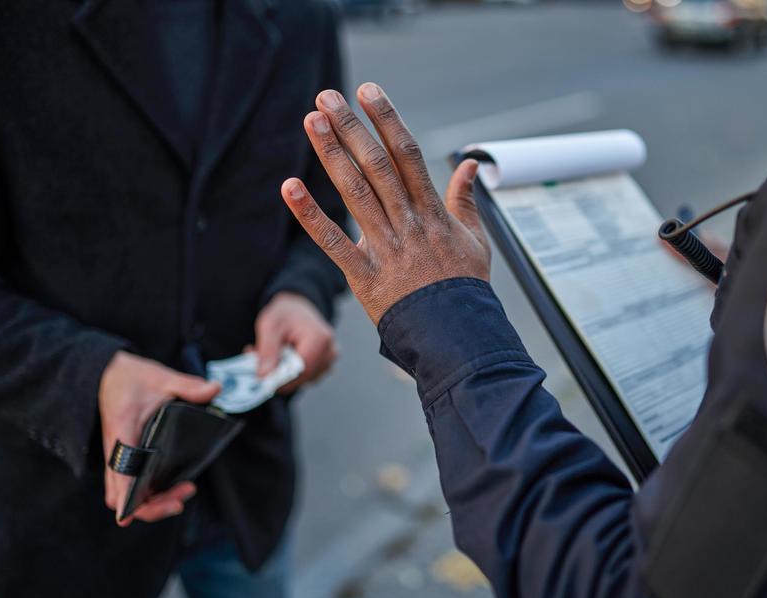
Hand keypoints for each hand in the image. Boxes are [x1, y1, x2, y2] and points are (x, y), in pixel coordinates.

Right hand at [98, 351, 220, 525]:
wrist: (107, 374)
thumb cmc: (131, 378)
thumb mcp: (161, 376)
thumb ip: (188, 386)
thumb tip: (215, 389)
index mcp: (121, 430)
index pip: (120, 466)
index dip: (124, 492)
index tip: (128, 515)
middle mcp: (116, 450)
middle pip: (120, 494)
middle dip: (148, 506)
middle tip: (181, 499)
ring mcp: (119, 457)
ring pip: (125, 494)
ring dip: (151, 502)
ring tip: (185, 492)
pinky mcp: (126, 459)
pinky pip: (132, 485)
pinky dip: (150, 494)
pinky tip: (175, 486)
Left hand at [255, 292, 336, 391]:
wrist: (299, 308)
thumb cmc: (285, 313)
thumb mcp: (270, 325)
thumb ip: (267, 351)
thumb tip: (264, 375)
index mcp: (320, 339)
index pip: (301, 371)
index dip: (279, 379)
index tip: (260, 379)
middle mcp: (330, 352)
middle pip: (302, 377)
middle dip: (278, 374)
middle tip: (258, 362)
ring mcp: (329, 361)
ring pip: (302, 380)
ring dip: (283, 374)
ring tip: (271, 355)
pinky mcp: (325, 366)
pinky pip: (306, 378)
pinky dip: (291, 373)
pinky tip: (283, 358)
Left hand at [280, 83, 490, 324]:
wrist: (458, 336)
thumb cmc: (465, 289)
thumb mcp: (476, 241)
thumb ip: (467, 201)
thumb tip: (471, 166)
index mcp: (433, 213)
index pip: (407, 155)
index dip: (387, 120)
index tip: (368, 92)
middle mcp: (408, 224)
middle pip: (376, 166)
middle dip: (350, 127)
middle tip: (327, 96)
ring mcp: (387, 249)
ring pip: (355, 193)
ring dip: (331, 155)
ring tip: (312, 121)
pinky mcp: (365, 277)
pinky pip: (333, 243)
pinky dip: (310, 215)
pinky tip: (290, 187)